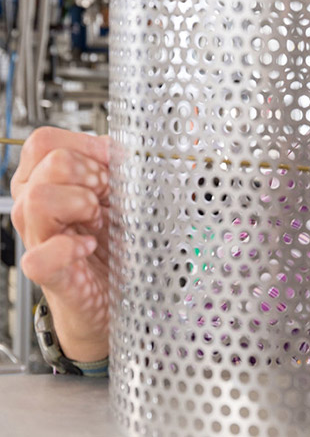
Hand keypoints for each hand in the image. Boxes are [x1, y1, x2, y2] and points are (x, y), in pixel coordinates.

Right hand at [10, 127, 110, 361]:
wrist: (119, 297)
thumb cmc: (118, 242)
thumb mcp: (125, 195)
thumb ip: (128, 166)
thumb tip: (145, 144)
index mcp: (48, 179)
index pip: (46, 141)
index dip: (85, 146)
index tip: (112, 166)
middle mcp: (35, 204)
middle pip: (50, 161)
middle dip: (91, 174)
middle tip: (109, 198)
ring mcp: (38, 238)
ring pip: (37, 198)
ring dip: (81, 203)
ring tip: (100, 222)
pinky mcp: (49, 274)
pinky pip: (40, 256)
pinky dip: (69, 249)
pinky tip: (90, 247)